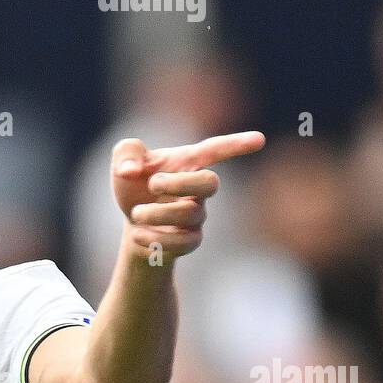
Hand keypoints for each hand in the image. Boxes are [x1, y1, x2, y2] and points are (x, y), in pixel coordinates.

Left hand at [112, 130, 265, 263]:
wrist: (133, 221)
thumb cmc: (135, 184)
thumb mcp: (124, 162)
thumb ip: (125, 153)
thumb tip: (129, 171)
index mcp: (188, 162)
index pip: (217, 150)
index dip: (237, 145)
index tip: (259, 140)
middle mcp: (198, 189)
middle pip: (211, 183)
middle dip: (181, 183)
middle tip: (153, 184)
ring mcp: (197, 215)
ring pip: (189, 214)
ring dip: (157, 214)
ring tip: (135, 213)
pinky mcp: (190, 240)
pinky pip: (183, 242)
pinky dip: (156, 239)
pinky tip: (137, 234)